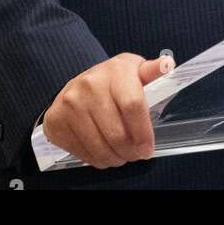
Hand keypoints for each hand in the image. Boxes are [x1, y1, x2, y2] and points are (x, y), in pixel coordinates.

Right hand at [43, 53, 172, 168]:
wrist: (77, 85)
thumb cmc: (112, 81)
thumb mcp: (133, 70)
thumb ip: (152, 72)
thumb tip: (167, 65)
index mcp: (115, 70)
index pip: (133, 105)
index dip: (143, 132)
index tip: (148, 148)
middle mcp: (90, 84)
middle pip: (117, 133)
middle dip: (131, 151)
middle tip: (136, 154)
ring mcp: (70, 103)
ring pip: (100, 148)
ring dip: (115, 158)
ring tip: (121, 154)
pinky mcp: (56, 121)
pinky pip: (82, 153)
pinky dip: (97, 159)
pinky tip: (104, 151)